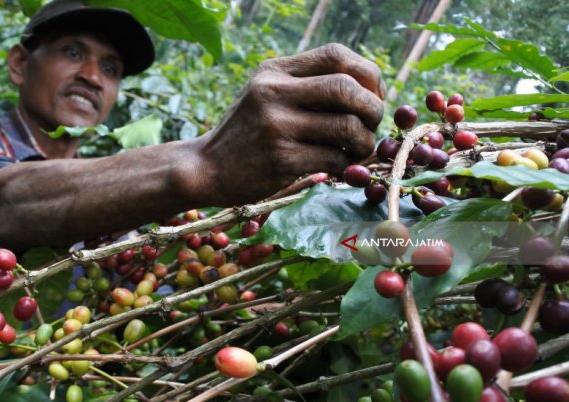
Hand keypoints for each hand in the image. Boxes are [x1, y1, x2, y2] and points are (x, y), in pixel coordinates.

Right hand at [192, 43, 384, 205]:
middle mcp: (273, 92)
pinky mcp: (280, 159)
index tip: (371, 97)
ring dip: (364, 142)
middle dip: (372, 109)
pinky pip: (334, 158)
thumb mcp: (267, 94)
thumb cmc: (247, 133)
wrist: (206, 168)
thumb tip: (371, 89)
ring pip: (347, 126)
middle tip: (370, 126)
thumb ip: (307, 84)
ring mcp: (276, 126)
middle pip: (347, 89)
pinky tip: (338, 167)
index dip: (367, 75)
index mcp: (274, 70)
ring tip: (356, 149)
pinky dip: (346, 165)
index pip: (337, 55)